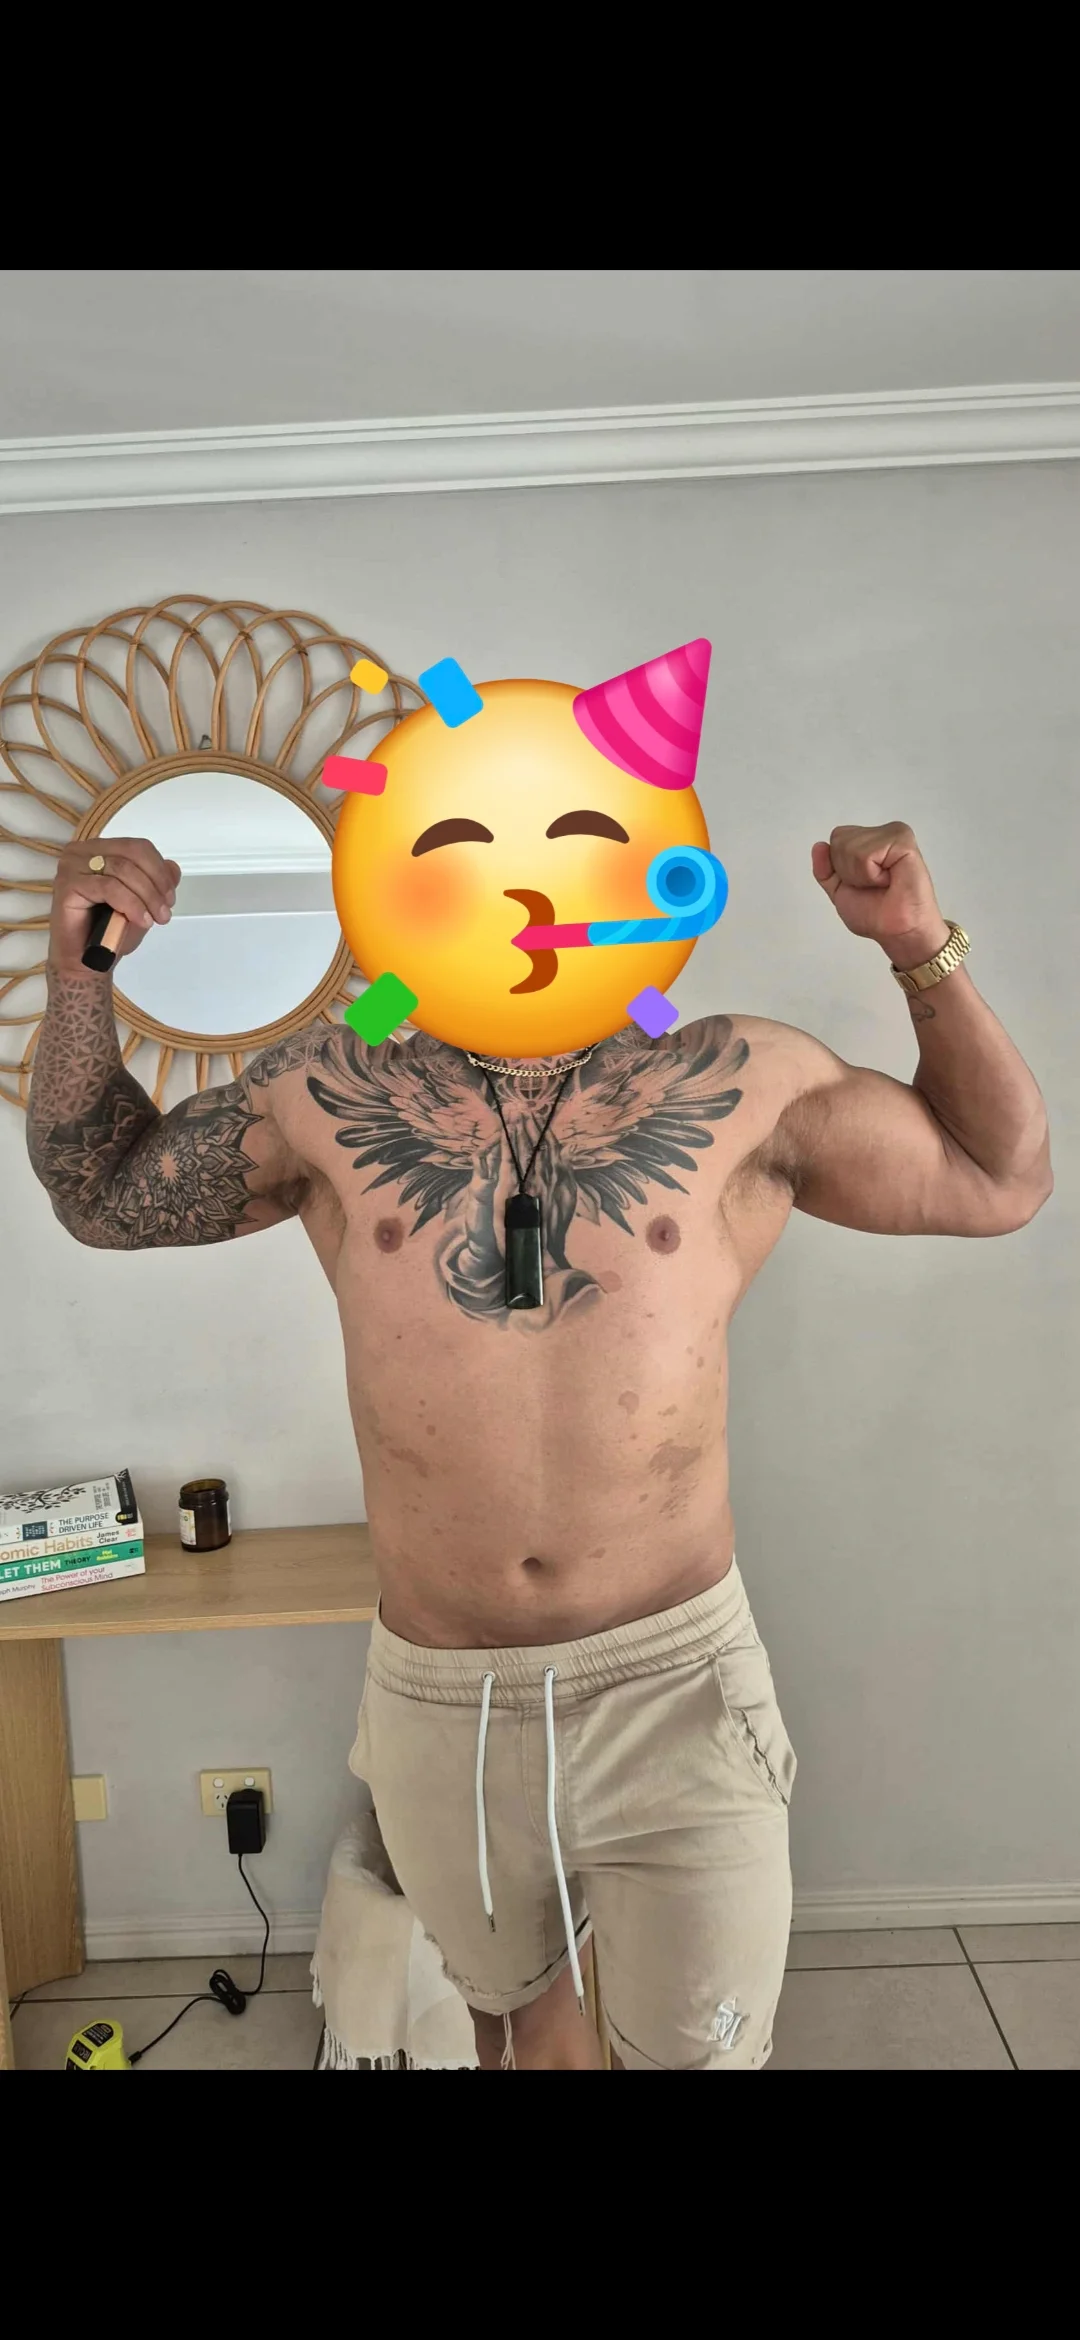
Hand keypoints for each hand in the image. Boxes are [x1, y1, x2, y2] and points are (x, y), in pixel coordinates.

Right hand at [49, 836, 180, 975]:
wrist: (86, 961)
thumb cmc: (110, 931)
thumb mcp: (143, 903)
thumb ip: (157, 882)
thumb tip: (173, 867)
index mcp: (100, 849)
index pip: (137, 847)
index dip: (160, 870)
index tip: (170, 898)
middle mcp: (83, 852)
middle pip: (131, 855)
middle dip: (155, 884)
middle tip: (164, 912)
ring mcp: (72, 866)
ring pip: (123, 870)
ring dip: (146, 896)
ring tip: (155, 919)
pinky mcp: (67, 884)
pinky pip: (108, 887)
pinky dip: (131, 904)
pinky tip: (140, 920)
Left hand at [811, 822, 949, 968]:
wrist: (898, 932)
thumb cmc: (877, 913)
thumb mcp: (838, 890)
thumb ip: (825, 869)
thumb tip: (819, 845)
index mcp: (870, 840)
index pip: (837, 838)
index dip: (840, 867)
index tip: (864, 883)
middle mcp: (883, 833)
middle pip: (839, 839)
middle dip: (848, 871)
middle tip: (874, 885)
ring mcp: (894, 833)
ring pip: (849, 847)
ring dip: (861, 875)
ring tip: (883, 883)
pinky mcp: (903, 841)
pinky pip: (866, 855)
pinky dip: (871, 875)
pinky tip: (889, 880)